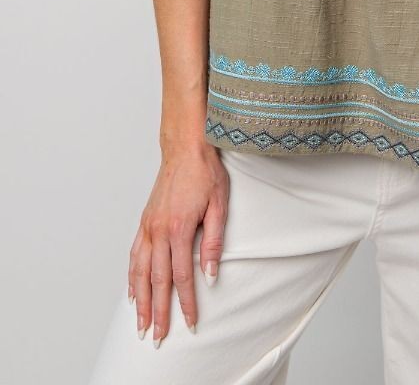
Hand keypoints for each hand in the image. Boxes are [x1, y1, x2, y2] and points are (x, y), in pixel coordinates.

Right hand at [128, 143, 229, 345]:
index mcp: (179, 228)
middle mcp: (159, 230)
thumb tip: (211, 274)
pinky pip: (134, 255)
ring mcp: (148, 226)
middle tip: (158, 337)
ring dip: (141, 301)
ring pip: (140, 272)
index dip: (186, 302)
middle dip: (158, 312)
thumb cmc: (205, 173)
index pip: (182, 276)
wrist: (185, 147)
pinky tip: (133, 292)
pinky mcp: (144, 221)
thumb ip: (214, 241)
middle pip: (157, 281)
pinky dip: (132, 277)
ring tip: (141, 324)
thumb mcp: (219, 205)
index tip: (190, 322)